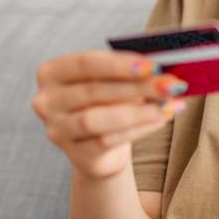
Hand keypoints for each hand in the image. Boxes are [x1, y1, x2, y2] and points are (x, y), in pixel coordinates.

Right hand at [30, 50, 186, 181]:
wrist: (100, 144)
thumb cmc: (109, 100)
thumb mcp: (114, 81)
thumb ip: (130, 71)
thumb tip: (164, 68)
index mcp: (52, 73)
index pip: (85, 64)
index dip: (120, 64)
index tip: (153, 64)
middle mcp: (47, 102)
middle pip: (94, 91)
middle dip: (138, 87)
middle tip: (171, 84)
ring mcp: (57, 131)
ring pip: (97, 119)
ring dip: (139, 112)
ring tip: (169, 105)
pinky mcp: (75, 155)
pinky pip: (107, 141)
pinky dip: (139, 129)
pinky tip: (161, 119)